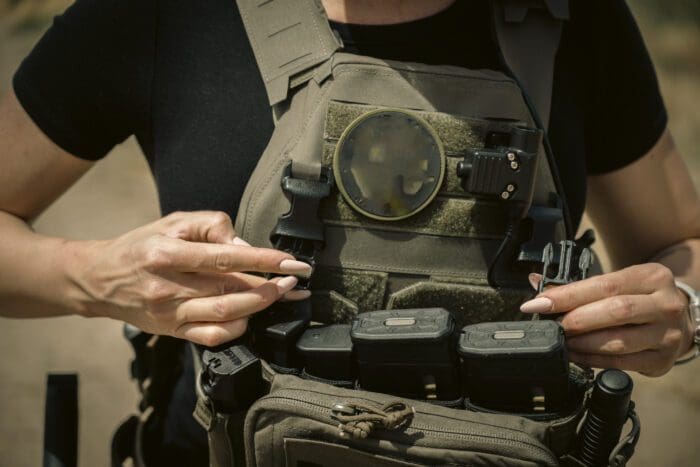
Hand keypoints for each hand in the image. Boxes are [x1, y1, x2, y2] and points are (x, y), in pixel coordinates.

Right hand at [70, 211, 311, 345]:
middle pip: (231, 290)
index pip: (225, 258)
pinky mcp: (172, 331)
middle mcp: (169, 288)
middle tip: (294, 281)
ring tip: (282, 295)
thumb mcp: (172, 223)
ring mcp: (170, 314)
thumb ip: (210, 226)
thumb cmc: (140, 246)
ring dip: (260, 307)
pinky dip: (238, 328)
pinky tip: (252, 316)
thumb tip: (244, 245)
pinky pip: (212, 336)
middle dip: (271, 287)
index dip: (264, 261)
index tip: (292, 263)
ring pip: (225, 315)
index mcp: (168, 255)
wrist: (100, 280)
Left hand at [520, 263, 693, 375]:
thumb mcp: (618, 283)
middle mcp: (666, 304)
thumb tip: (538, 284)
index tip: (538, 304)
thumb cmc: (639, 298)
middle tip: (553, 326)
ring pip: (618, 341)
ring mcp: (667, 334)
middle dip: (575, 320)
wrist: (677, 321)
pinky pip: (621, 363)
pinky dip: (593, 360)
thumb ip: (580, 286)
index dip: (566, 296)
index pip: (603, 285)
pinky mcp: (662, 360)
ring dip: (582, 344)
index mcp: (651, 277)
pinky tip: (576, 355)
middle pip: (614, 311)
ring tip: (563, 341)